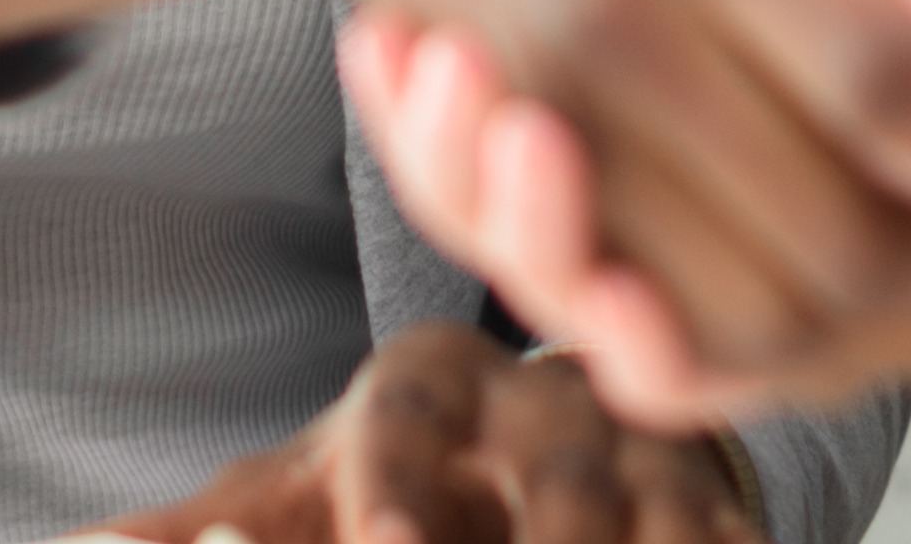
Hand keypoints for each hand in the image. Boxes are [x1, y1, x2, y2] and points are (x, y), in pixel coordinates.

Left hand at [99, 325, 759, 543]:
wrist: (538, 476)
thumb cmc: (390, 495)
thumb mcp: (292, 504)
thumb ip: (192, 538)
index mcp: (422, 382)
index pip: (406, 417)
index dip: (398, 487)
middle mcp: (543, 402)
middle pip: (553, 480)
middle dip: (544, 543)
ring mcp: (643, 458)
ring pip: (652, 522)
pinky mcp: (719, 511)